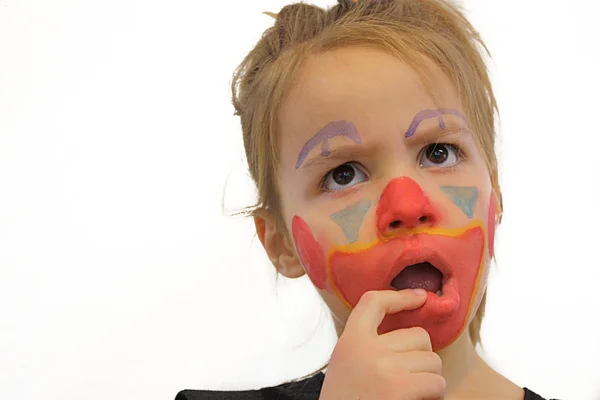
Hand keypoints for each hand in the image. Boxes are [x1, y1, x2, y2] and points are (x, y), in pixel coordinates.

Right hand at [319, 289, 445, 399]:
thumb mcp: (346, 366)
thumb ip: (366, 346)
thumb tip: (412, 336)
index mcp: (349, 341)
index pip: (373, 303)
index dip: (400, 296)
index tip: (420, 297)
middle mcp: (365, 349)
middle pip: (418, 336)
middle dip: (422, 357)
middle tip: (409, 379)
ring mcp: (383, 367)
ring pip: (432, 360)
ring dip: (430, 378)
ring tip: (411, 393)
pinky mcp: (399, 388)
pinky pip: (436, 382)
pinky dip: (434, 395)